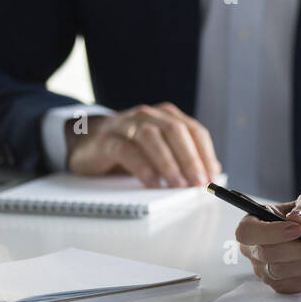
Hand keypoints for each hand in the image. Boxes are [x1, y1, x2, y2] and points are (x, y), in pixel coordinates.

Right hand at [66, 102, 220, 187]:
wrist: (87, 141)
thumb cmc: (131, 147)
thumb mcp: (160, 149)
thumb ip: (185, 156)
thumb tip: (212, 172)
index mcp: (167, 116)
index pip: (195, 131)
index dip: (206, 154)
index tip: (212, 177)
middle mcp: (149, 115)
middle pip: (176, 132)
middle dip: (191, 159)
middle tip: (198, 183)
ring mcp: (126, 125)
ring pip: (152, 138)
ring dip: (169, 163)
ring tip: (178, 185)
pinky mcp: (107, 140)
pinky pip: (127, 151)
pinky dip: (143, 168)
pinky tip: (152, 184)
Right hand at [236, 189, 300, 292]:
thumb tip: (297, 218)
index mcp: (255, 222)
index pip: (247, 232)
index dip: (270, 233)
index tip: (300, 229)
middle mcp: (254, 248)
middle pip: (268, 254)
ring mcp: (266, 270)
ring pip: (284, 271)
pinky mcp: (281, 285)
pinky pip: (297, 283)